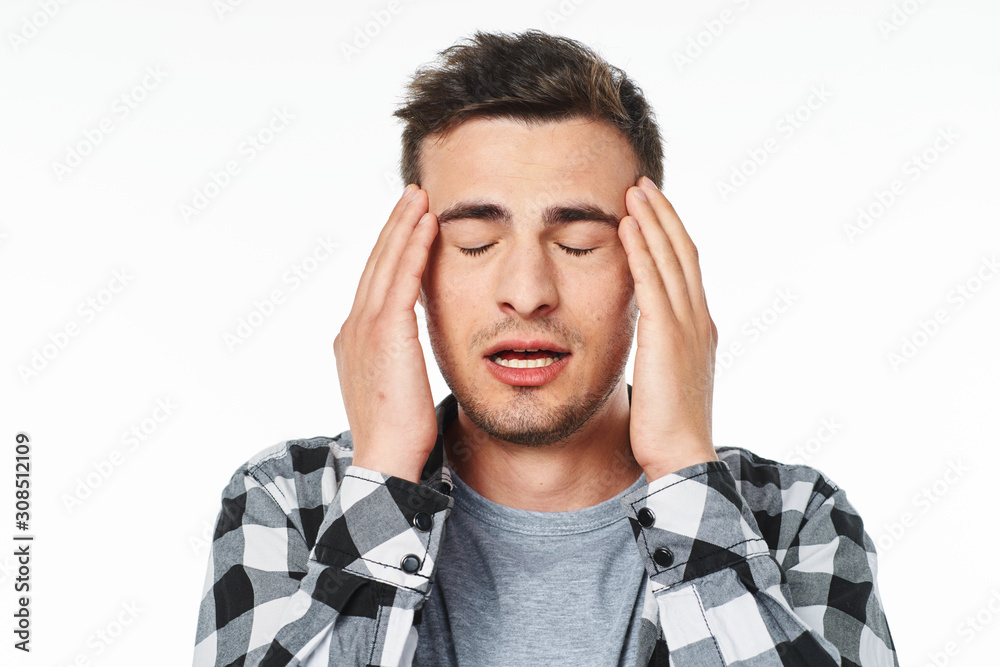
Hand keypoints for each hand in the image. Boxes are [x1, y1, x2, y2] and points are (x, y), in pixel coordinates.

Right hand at [333, 185, 438, 483]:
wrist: (386, 458)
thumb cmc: (399, 434)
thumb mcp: (395, 387)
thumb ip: (398, 360)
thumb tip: (412, 353)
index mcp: (354, 340)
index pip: (375, 284)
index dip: (390, 251)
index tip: (406, 226)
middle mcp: (354, 327)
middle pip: (376, 264)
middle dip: (394, 227)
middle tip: (412, 195)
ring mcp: (365, 327)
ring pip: (386, 263)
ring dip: (404, 225)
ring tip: (421, 196)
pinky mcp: (385, 331)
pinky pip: (402, 278)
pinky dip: (414, 247)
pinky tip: (428, 224)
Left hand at [618, 176, 718, 481]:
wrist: (682, 458)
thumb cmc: (667, 428)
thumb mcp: (665, 380)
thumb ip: (658, 353)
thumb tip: (643, 343)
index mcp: (699, 330)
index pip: (686, 269)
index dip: (670, 235)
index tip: (651, 210)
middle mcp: (698, 320)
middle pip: (682, 252)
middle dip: (662, 215)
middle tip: (642, 184)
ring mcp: (687, 326)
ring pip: (670, 258)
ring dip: (651, 220)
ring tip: (632, 190)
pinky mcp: (667, 337)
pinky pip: (652, 282)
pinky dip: (641, 250)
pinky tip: (626, 226)